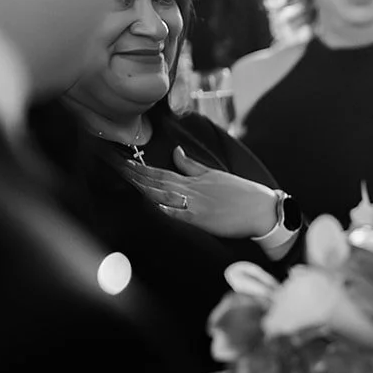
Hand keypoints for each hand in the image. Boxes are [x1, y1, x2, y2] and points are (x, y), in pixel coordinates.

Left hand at [125, 147, 278, 238]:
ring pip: (161, 192)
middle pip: (154, 179)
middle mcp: (190, 189)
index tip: (119, 160)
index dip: (138, 166)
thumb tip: (175, 153)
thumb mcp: (215, 174)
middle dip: (131, 173)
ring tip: (121, 177)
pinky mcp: (201, 218)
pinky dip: (160, 206)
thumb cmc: (242, 194)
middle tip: (110, 164)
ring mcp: (194, 204)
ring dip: (140, 185)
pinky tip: (145, 201)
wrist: (262, 210)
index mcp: (193, 179)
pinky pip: (175, 211)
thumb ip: (192, 166)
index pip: (159, 171)